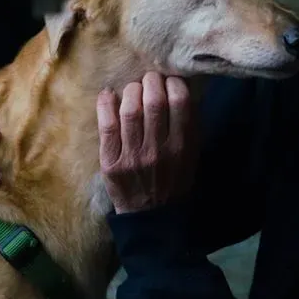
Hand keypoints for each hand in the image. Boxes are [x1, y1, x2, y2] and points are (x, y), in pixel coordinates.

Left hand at [96, 72, 198, 213]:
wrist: (152, 218)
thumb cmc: (175, 182)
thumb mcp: (192, 158)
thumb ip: (189, 128)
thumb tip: (181, 90)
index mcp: (182, 147)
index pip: (180, 101)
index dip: (174, 83)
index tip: (170, 82)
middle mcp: (158, 150)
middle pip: (153, 101)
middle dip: (151, 82)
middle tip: (150, 80)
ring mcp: (132, 156)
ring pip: (130, 109)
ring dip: (131, 90)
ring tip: (133, 89)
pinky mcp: (111, 162)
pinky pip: (106, 125)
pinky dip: (106, 104)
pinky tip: (109, 94)